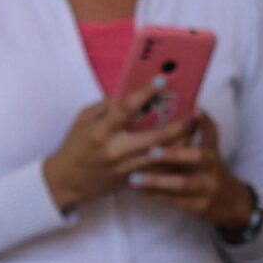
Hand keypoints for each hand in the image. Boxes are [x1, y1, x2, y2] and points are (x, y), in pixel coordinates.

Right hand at [41, 84, 201, 214]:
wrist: (66, 182)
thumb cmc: (75, 146)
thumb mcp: (83, 121)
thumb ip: (105, 106)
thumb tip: (129, 93)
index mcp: (102, 131)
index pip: (126, 108)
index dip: (145, 93)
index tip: (162, 80)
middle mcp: (116, 150)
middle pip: (156, 136)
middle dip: (179, 124)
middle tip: (194, 112)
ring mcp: (126, 167)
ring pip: (162, 156)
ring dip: (182, 142)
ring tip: (196, 128)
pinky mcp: (132, 180)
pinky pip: (158, 170)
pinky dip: (173, 158)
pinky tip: (187, 148)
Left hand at [127, 113, 256, 232]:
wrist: (232, 203)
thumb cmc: (214, 171)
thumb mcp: (213, 151)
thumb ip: (206, 130)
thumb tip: (196, 108)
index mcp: (211, 157)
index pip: (203, 143)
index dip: (189, 134)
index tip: (162, 135)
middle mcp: (211, 172)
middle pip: (194, 160)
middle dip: (172, 157)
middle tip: (149, 154)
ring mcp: (206, 191)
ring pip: (181, 185)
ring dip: (156, 182)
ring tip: (133, 179)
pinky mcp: (198, 207)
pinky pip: (174, 201)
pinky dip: (155, 196)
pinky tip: (138, 192)